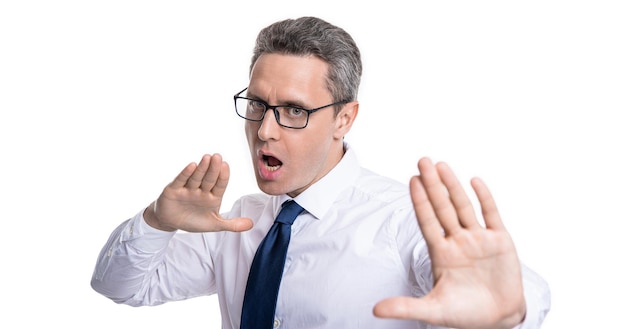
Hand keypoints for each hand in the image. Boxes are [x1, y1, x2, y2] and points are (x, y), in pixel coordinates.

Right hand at [144, 154, 252, 232]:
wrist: (170, 222)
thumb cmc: (193, 220)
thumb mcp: (214, 225)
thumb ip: (232, 224)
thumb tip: (251, 224)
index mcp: (212, 197)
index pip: (220, 185)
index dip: (223, 176)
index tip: (226, 166)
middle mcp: (201, 190)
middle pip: (209, 178)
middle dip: (213, 168)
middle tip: (218, 157)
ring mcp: (187, 189)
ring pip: (196, 177)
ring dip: (201, 168)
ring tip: (207, 158)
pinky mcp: (174, 190)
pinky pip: (180, 181)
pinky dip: (185, 174)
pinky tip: (191, 166)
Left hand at [374, 158, 525, 328]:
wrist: (499, 319)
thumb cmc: (465, 313)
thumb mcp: (433, 310)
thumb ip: (405, 307)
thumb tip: (375, 311)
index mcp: (441, 253)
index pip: (427, 221)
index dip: (420, 201)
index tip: (411, 180)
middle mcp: (458, 241)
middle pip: (442, 207)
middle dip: (432, 185)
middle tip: (422, 161)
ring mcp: (478, 239)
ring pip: (463, 206)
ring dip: (453, 186)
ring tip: (441, 165)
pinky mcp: (500, 241)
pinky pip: (491, 215)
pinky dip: (484, 198)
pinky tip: (474, 181)